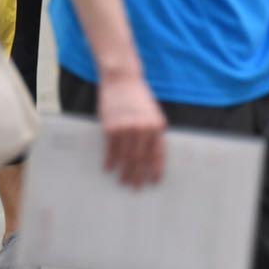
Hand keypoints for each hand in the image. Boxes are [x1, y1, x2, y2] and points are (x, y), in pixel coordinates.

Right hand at [98, 72, 166, 187]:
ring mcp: (127, 129)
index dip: (156, 169)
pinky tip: (109, 169)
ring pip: (126, 158)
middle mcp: (144, 129)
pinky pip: (111, 150)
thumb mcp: (153, 113)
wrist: (122, 80)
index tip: (155, 182)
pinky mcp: (111, 128)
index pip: (158, 154)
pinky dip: (110, 161)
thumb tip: (152, 155)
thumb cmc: (138, 97)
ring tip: (124, 182)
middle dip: (139, 175)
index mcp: (157, 126)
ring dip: (125, 172)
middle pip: (142, 159)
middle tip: (137, 188)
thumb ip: (153, 131)